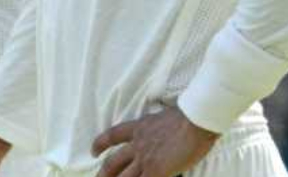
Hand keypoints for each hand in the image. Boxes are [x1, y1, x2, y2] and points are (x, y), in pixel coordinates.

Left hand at [90, 106, 217, 176]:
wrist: (194, 120)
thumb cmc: (187, 116)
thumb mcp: (162, 119)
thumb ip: (155, 129)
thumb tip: (160, 136)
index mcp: (138, 128)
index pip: (112, 136)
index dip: (100, 145)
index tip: (94, 152)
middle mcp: (137, 144)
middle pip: (112, 162)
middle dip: (103, 174)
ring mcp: (145, 159)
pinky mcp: (156, 171)